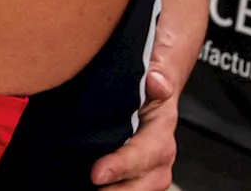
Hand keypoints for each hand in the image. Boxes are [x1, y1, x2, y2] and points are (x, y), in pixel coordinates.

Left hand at [89, 69, 178, 188]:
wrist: (154, 84)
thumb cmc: (147, 80)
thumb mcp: (153, 71)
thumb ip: (155, 75)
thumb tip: (156, 82)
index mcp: (162, 128)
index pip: (146, 152)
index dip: (122, 165)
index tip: (97, 173)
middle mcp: (160, 152)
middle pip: (148, 181)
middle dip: (121, 190)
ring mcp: (150, 166)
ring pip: (143, 188)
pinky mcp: (137, 172)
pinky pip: (132, 186)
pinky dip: (115, 188)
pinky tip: (88, 188)